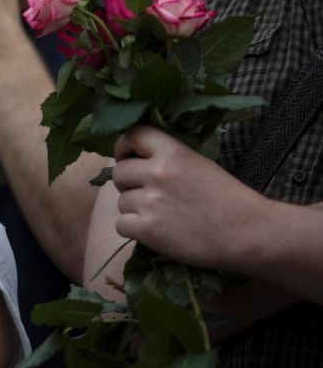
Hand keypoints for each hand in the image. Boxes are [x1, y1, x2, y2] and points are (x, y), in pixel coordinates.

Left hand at [112, 126, 268, 269]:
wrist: (248, 233)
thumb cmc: (231, 200)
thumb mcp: (201, 165)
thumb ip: (170, 159)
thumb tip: (140, 160)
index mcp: (173, 152)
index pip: (133, 135)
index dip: (124, 146)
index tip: (128, 157)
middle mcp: (157, 173)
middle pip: (119, 172)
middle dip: (127, 183)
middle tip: (146, 193)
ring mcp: (150, 201)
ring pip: (120, 201)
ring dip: (133, 209)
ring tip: (159, 216)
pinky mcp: (147, 229)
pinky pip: (121, 225)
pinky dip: (133, 229)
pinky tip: (153, 231)